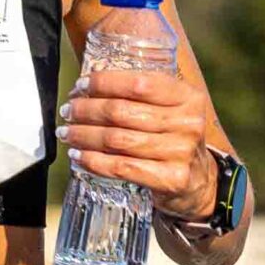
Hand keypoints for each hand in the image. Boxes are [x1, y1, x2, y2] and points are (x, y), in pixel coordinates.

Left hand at [57, 67, 218, 222]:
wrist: (197, 181)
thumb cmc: (172, 138)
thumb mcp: (170, 110)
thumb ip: (141, 95)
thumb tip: (87, 86)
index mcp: (188, 97)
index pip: (139, 83)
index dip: (104, 83)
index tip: (80, 86)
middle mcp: (187, 123)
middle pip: (122, 112)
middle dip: (87, 110)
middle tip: (67, 111)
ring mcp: (180, 152)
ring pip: (117, 140)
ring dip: (84, 135)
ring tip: (67, 132)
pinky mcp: (170, 179)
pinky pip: (121, 167)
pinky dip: (94, 161)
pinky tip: (78, 156)